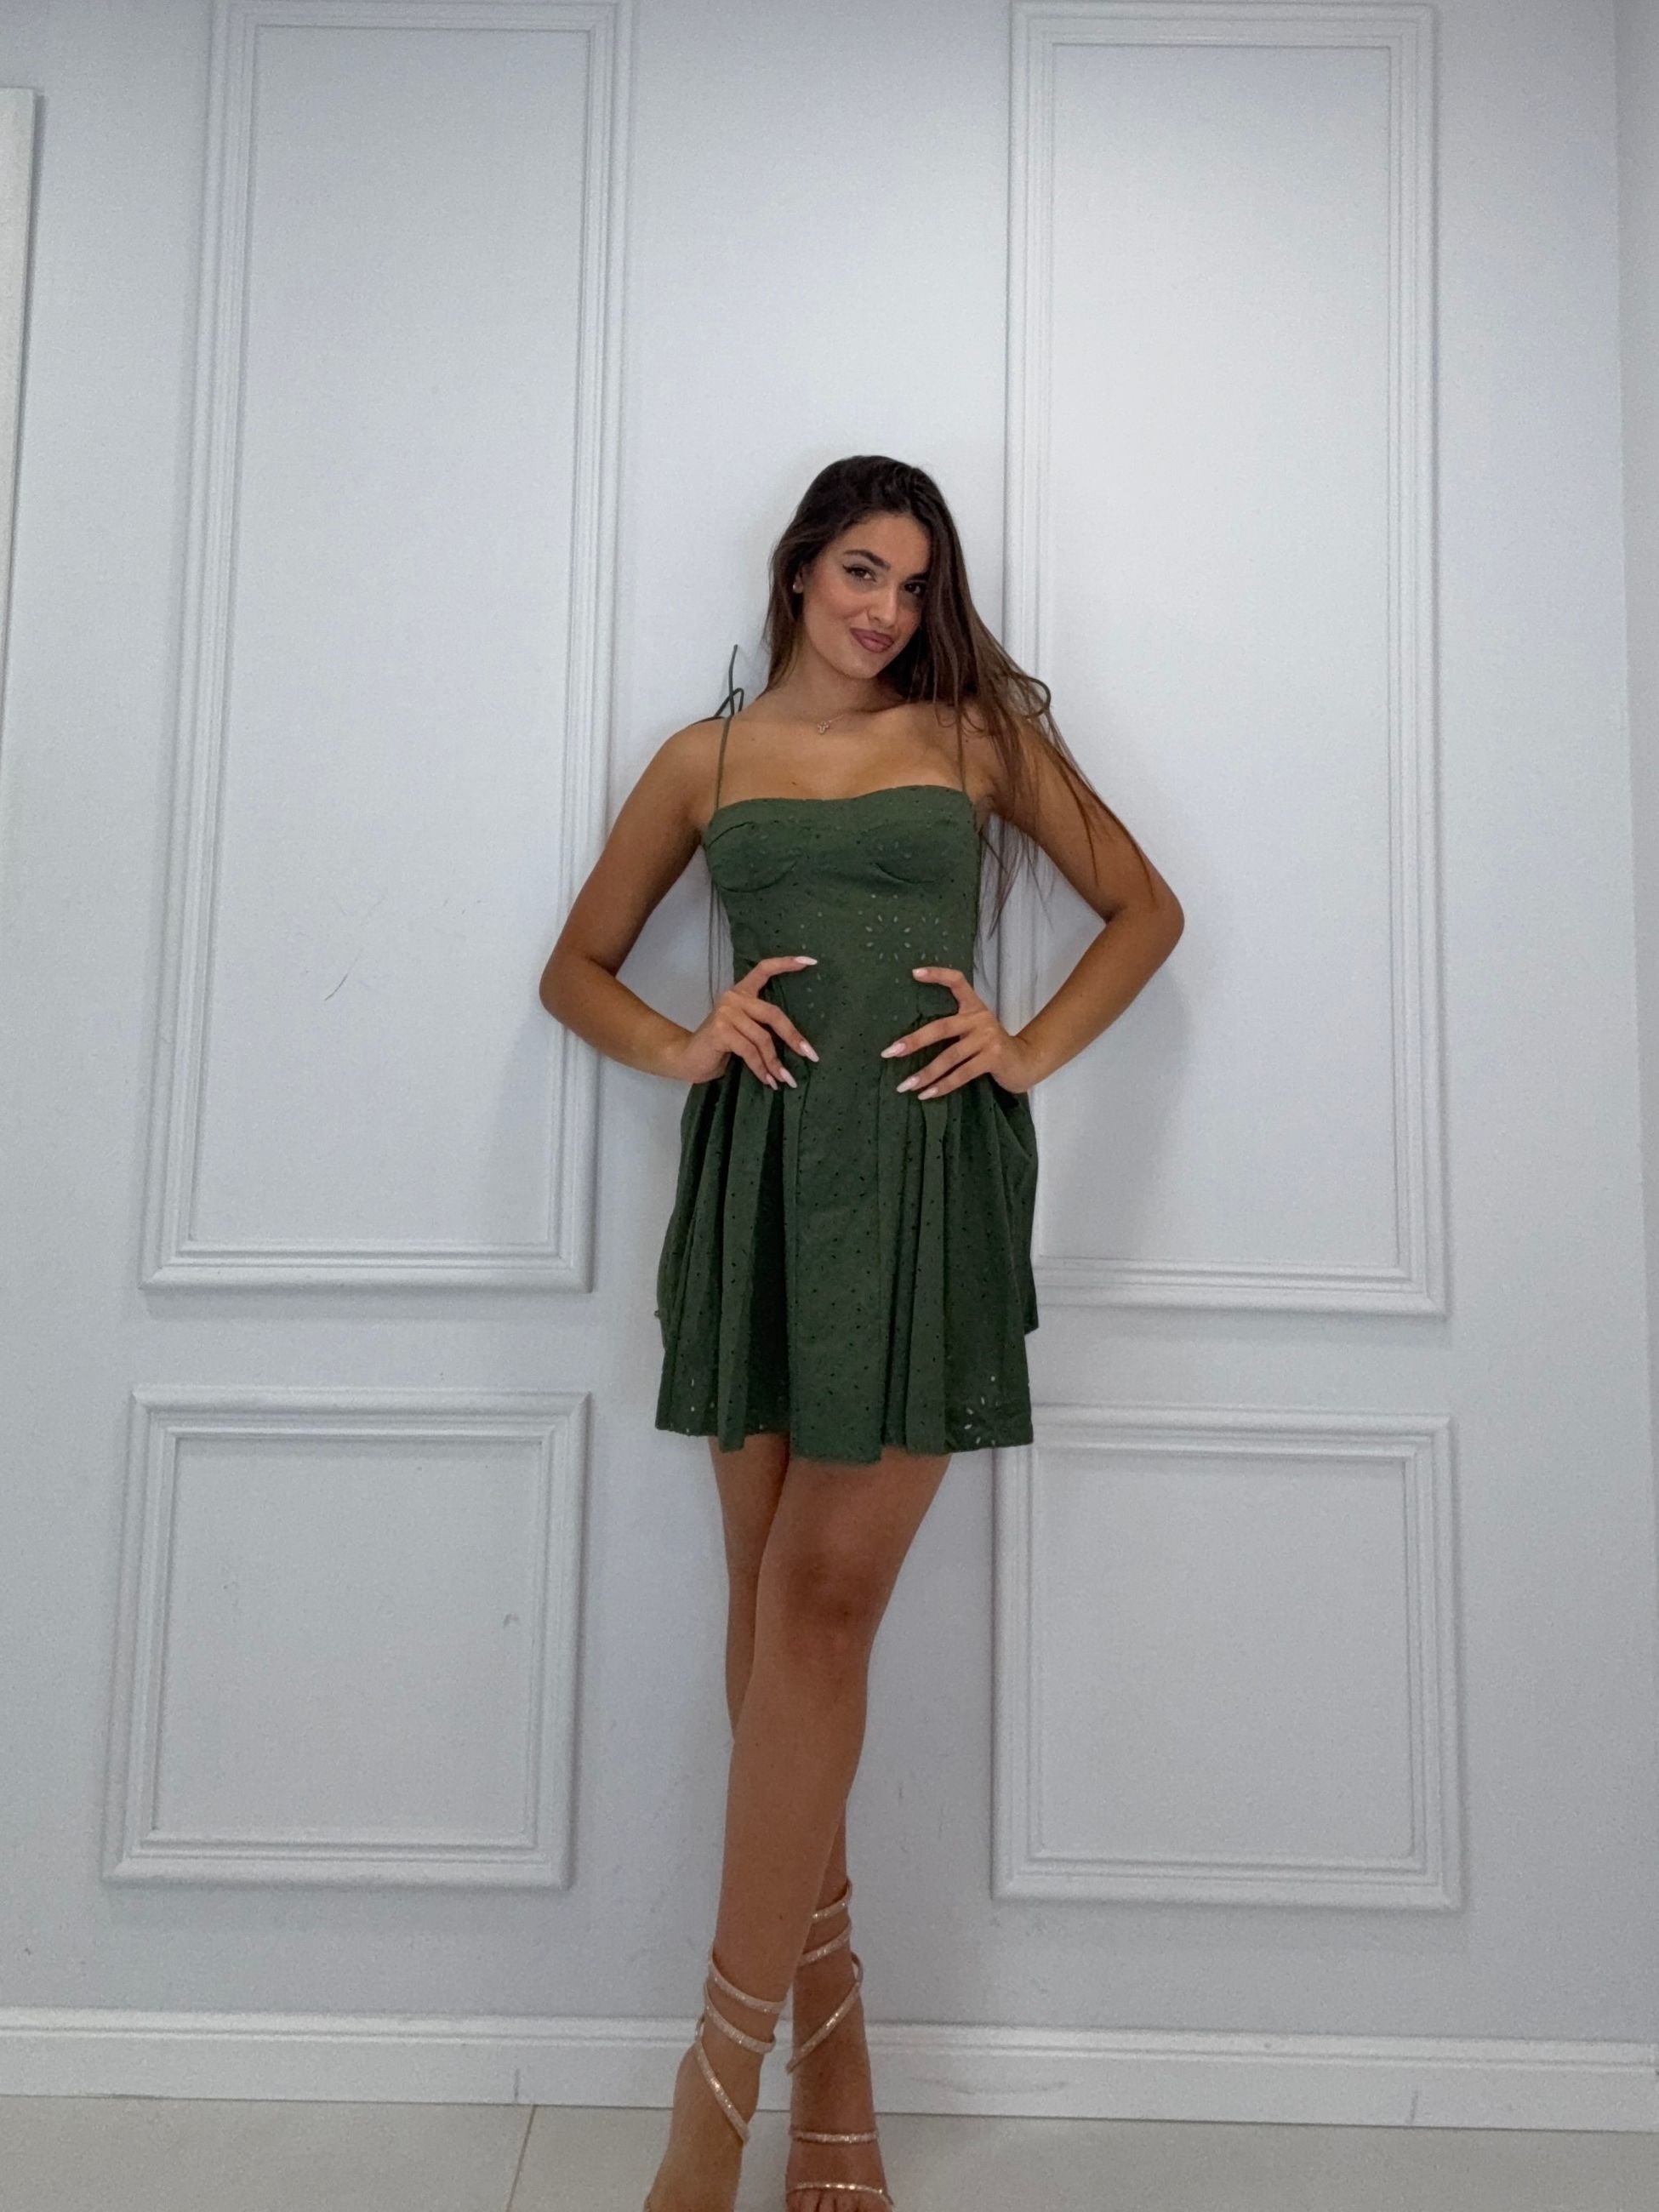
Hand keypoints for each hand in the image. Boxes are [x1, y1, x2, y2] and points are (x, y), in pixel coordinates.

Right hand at [664, 955, 819, 1090]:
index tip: (811, 962)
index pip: (764, 969)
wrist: (688, 1059)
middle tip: (810, 1055)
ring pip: (762, 1038)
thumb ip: (762, 1025)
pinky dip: (761, 1068)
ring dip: (775, 1062)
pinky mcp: (721, 1031)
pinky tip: (768, 1081)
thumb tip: (799, 1042)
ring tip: (785, 1079)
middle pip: (773, 1014)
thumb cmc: (720, 1046)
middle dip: (793, 1037)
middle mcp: (733, 998)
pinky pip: (750, 1051)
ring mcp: (726, 1013)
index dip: (786, 963)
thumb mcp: (744, 1030)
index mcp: (741, 992)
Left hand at [880, 966, 1039, 1098]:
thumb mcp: (975, 1029)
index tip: (914, 973)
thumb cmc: (991, 1046)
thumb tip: (911, 1039)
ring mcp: (987, 1038)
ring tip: (905, 1085)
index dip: (937, 975)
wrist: (1025, 1062)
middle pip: (941, 1027)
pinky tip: (926, 1094)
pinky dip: (942, 1086)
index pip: (957, 981)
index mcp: (974, 1006)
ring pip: (949, 1056)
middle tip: (890, 1052)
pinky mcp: (993, 1058)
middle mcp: (980, 1018)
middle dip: (913, 1041)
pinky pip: (961, 1074)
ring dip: (925, 1073)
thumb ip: (954, 1026)